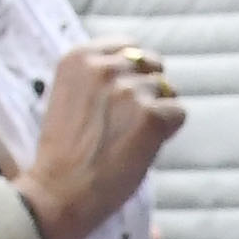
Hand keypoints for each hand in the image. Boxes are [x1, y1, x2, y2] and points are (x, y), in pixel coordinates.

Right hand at [27, 38, 182, 238]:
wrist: (59, 193)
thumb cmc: (65, 153)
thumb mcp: (71, 97)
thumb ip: (98, 77)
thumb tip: (142, 64)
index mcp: (78, 57)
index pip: (128, 46)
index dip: (133, 72)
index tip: (121, 97)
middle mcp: (104, 66)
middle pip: (151, 65)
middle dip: (149, 90)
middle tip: (128, 123)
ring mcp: (128, 90)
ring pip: (167, 91)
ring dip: (157, 113)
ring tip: (128, 140)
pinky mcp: (151, 115)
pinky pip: (178, 113)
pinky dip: (168, 132)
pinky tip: (142, 149)